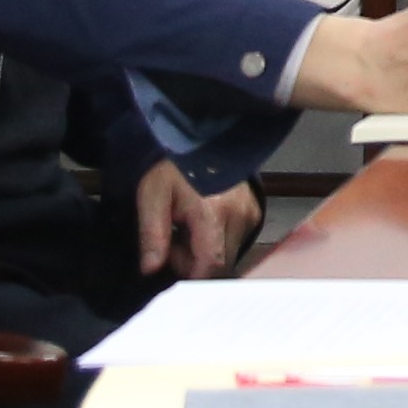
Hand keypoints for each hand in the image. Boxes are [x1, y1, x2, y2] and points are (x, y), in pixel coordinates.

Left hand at [137, 159, 262, 279]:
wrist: (204, 137)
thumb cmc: (175, 167)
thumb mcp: (153, 197)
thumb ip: (152, 235)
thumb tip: (151, 270)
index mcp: (212, 213)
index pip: (210, 265)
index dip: (188, 269)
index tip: (171, 252)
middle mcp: (239, 216)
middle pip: (221, 264)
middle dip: (197, 261)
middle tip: (177, 237)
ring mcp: (251, 214)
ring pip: (230, 254)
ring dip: (208, 251)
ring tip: (191, 226)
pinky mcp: (256, 212)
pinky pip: (238, 241)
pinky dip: (220, 239)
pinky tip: (206, 220)